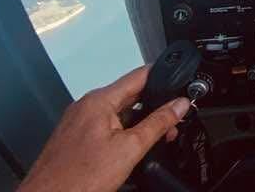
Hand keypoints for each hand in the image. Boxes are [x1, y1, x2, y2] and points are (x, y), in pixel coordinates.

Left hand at [19, 66, 190, 191]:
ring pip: (118, 112)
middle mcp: (86, 106)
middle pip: (130, 95)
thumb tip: (179, 105)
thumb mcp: (130, 149)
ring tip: (154, 140)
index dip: (163, 76)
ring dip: (139, 121)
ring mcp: (78, 121)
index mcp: (98, 101)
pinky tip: (129, 149)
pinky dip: (122, 132)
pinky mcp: (75, 137)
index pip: (139, 75)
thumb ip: (158, 123)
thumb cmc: (77, 180)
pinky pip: (105, 125)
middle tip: (172, 122)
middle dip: (154, 106)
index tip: (179, 84)